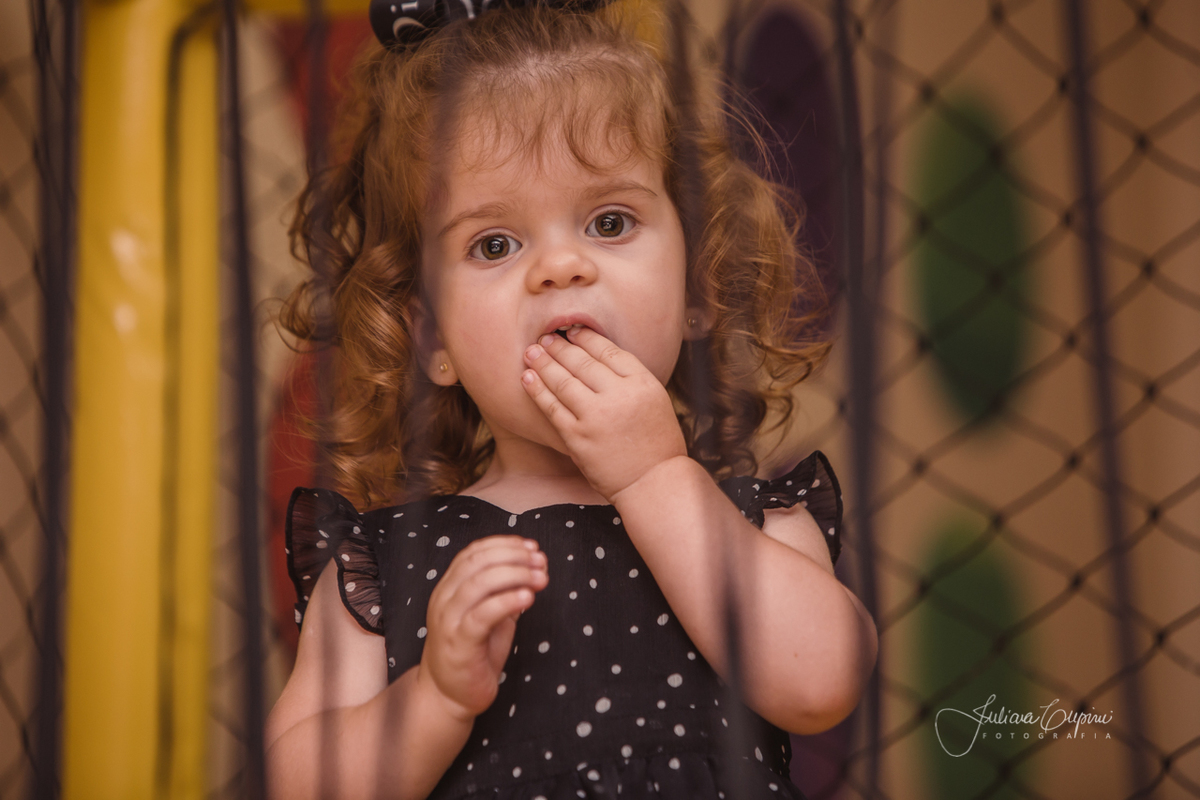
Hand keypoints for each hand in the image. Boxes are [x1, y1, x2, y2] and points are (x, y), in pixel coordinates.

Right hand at [418, 536, 548, 720]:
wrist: (448, 696)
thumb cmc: (474, 653)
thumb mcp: (492, 616)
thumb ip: (506, 592)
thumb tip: (534, 567)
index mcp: (449, 588)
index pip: (473, 552)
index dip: (504, 544)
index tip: (531, 547)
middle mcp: (444, 599)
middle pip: (478, 563)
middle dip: (514, 557)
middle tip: (540, 562)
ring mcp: (448, 621)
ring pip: (479, 584)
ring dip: (515, 575)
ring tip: (540, 578)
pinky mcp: (459, 643)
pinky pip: (482, 615)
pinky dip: (507, 601)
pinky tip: (527, 598)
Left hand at [521, 327, 687, 499]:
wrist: (654, 482)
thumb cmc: (657, 443)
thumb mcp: (656, 400)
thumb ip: (630, 379)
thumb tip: (598, 357)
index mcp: (642, 383)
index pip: (608, 351)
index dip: (586, 338)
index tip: (571, 331)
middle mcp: (619, 395)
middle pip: (582, 362)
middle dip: (560, 347)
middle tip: (544, 338)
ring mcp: (596, 416)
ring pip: (563, 381)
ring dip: (544, 363)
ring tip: (531, 352)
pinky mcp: (578, 437)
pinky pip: (552, 408)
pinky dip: (537, 390)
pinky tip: (528, 377)